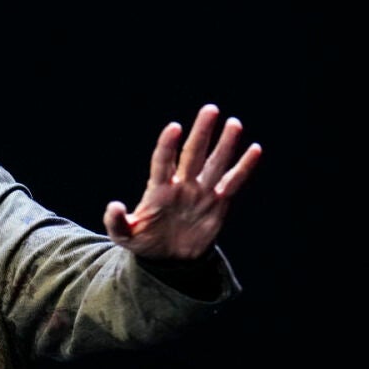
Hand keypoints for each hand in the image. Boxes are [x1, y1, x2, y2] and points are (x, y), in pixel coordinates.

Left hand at [103, 104, 261, 259]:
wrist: (168, 259)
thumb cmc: (144, 242)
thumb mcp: (124, 236)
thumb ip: (116, 222)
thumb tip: (114, 206)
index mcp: (158, 189)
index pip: (163, 162)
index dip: (167, 145)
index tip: (174, 127)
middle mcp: (181, 185)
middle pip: (193, 154)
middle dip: (202, 132)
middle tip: (210, 109)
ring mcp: (200, 192)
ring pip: (215, 163)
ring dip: (225, 144)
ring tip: (234, 123)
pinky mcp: (217, 203)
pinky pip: (233, 182)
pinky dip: (243, 168)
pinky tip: (254, 149)